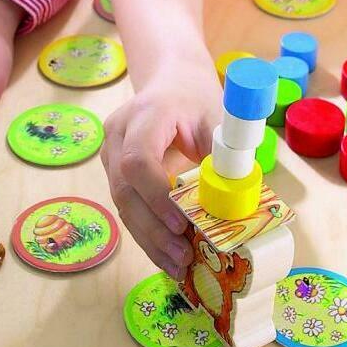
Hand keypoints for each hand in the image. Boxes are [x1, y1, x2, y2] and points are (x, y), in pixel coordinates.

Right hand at [101, 53, 220, 278]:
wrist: (170, 80)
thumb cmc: (196, 98)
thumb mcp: (217, 117)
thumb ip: (224, 155)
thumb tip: (236, 204)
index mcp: (146, 114)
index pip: (137, 159)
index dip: (155, 195)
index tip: (180, 222)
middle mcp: (118, 134)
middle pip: (124, 189)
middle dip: (153, 229)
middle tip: (183, 257)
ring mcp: (110, 153)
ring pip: (123, 204)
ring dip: (149, 239)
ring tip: (178, 266)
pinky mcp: (113, 171)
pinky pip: (127, 205)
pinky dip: (147, 233)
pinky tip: (167, 256)